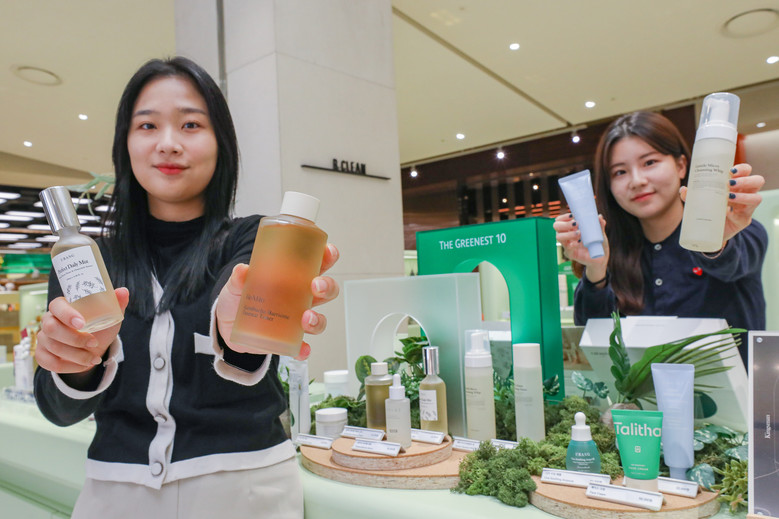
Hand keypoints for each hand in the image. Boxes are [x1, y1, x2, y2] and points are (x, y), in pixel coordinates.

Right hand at [35, 288, 129, 374]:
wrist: (94, 349)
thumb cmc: (99, 328)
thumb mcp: (110, 316)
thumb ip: (116, 303)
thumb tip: (123, 291)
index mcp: (63, 307)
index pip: (56, 305)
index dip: (67, 314)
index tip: (82, 323)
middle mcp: (48, 321)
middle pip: (50, 328)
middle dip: (74, 338)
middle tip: (94, 343)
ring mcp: (43, 339)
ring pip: (53, 347)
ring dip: (78, 355)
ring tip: (94, 357)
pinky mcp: (42, 355)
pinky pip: (51, 363)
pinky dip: (71, 367)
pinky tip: (84, 365)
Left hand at [216, 243, 340, 358]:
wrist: (227, 327)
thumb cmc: (239, 299)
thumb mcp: (235, 286)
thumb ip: (238, 278)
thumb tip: (242, 270)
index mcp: (293, 278)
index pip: (317, 264)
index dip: (328, 257)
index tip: (327, 252)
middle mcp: (300, 298)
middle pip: (326, 291)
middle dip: (328, 287)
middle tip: (316, 285)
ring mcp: (296, 320)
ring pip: (319, 320)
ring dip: (318, 320)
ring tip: (306, 319)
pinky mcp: (288, 340)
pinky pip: (302, 347)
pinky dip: (304, 350)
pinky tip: (301, 349)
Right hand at [553, 213, 608, 282]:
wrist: (601, 257)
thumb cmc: (598, 243)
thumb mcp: (600, 232)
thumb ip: (599, 225)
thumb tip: (599, 217)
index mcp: (571, 228)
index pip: (560, 220)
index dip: (563, 217)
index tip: (572, 215)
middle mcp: (567, 235)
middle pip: (556, 226)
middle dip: (565, 224)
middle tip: (576, 224)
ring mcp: (567, 244)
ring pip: (559, 237)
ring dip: (568, 234)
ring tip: (579, 233)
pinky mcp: (570, 254)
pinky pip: (567, 248)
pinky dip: (573, 244)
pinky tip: (579, 243)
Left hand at [680, 163, 764, 246]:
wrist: (709, 231)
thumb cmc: (708, 209)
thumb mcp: (699, 200)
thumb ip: (691, 195)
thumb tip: (683, 189)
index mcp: (737, 184)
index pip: (747, 171)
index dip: (743, 169)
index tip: (730, 170)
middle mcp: (746, 193)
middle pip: (758, 181)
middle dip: (746, 180)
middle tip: (730, 183)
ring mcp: (747, 207)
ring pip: (756, 198)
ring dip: (743, 196)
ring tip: (729, 197)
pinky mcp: (743, 220)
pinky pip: (746, 215)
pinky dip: (735, 213)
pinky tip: (727, 211)